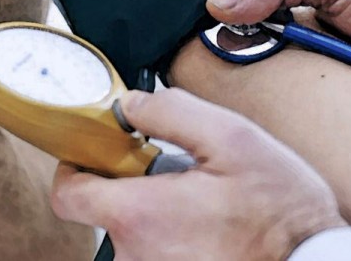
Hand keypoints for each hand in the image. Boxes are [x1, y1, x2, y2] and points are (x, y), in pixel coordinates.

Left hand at [50, 89, 345, 260]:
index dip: (77, 167)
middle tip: (179, 177)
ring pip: (135, 237)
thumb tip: (130, 105)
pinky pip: (158, 257)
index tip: (101, 153)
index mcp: (139, 216)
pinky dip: (176, 241)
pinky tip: (212, 231)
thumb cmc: (282, 214)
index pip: (68, 195)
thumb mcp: (233, 139)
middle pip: (105, 214)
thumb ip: (171, 112)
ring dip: (159, 219)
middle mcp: (136, 258)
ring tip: (206, 207)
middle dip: (133, 189)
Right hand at [207, 0, 350, 132]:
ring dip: (263, 109)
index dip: (218, 39)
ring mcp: (323, 95)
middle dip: (231, 80)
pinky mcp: (344, 129)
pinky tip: (277, 135)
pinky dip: (296, 136)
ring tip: (238, 110)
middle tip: (205, 85)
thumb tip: (218, 6)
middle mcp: (302, 59)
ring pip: (275, 109)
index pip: (240, 32)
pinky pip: (311, 137)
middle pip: (249, 74)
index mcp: (295, 20)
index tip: (190, 48)